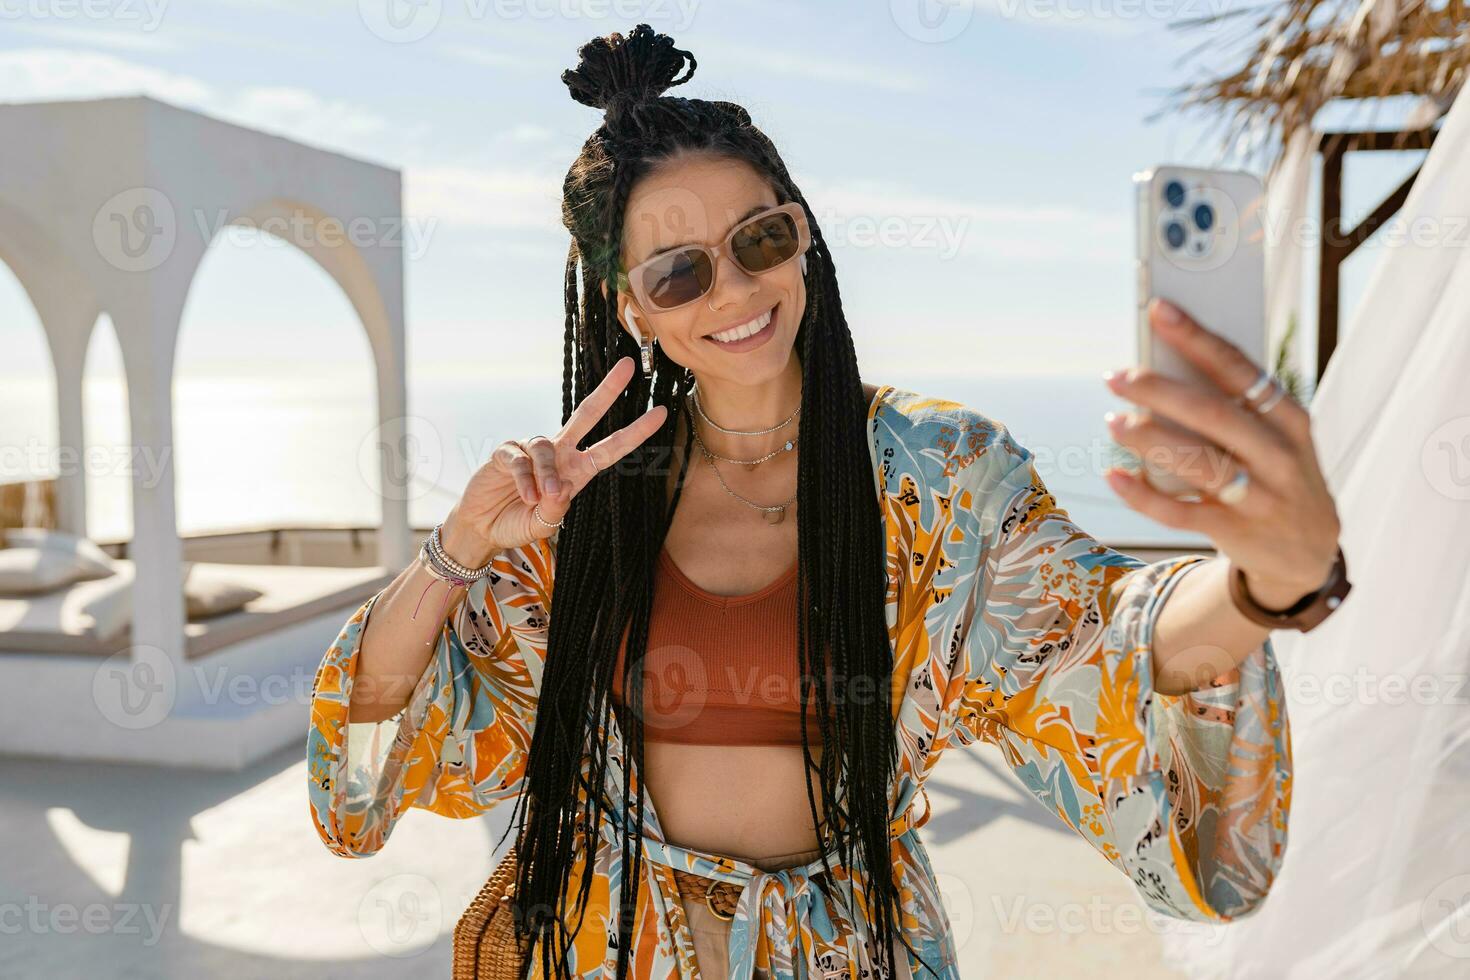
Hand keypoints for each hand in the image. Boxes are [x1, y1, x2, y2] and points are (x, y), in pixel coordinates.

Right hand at [442, 356, 667, 562]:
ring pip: (547, 447)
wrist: (483, 528)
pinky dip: (523, 477)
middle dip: (609, 391)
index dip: (636, 432)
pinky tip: (524, 494)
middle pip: (587, 415)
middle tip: (630, 366)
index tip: (661, 412)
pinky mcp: (506, 452)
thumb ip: (555, 509)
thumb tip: (561, 487)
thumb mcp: (543, 525)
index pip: (612, 447)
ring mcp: (533, 450)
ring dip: (545, 473)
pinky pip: (519, 457)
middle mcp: (560, 455)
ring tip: (537, 497)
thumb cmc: (518, 524)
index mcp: (578, 471)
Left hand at [1101, 298, 1341, 603]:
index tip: (1159, 310)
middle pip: (1212, 414)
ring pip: (1197, 462)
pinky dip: (1142, 495)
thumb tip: (1161, 369)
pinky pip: (1179, 512)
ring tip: (1114, 422)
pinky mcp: (1234, 531)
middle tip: (1116, 376)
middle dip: (1159, 390)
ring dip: (1149, 440)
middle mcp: (1278, 454)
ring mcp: (1259, 496)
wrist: (1309, 550)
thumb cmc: (1276, 472)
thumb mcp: (1275, 435)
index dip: (1196, 337)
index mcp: (1288, 418)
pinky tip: (1114, 476)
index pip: (1238, 368)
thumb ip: (1233, 406)